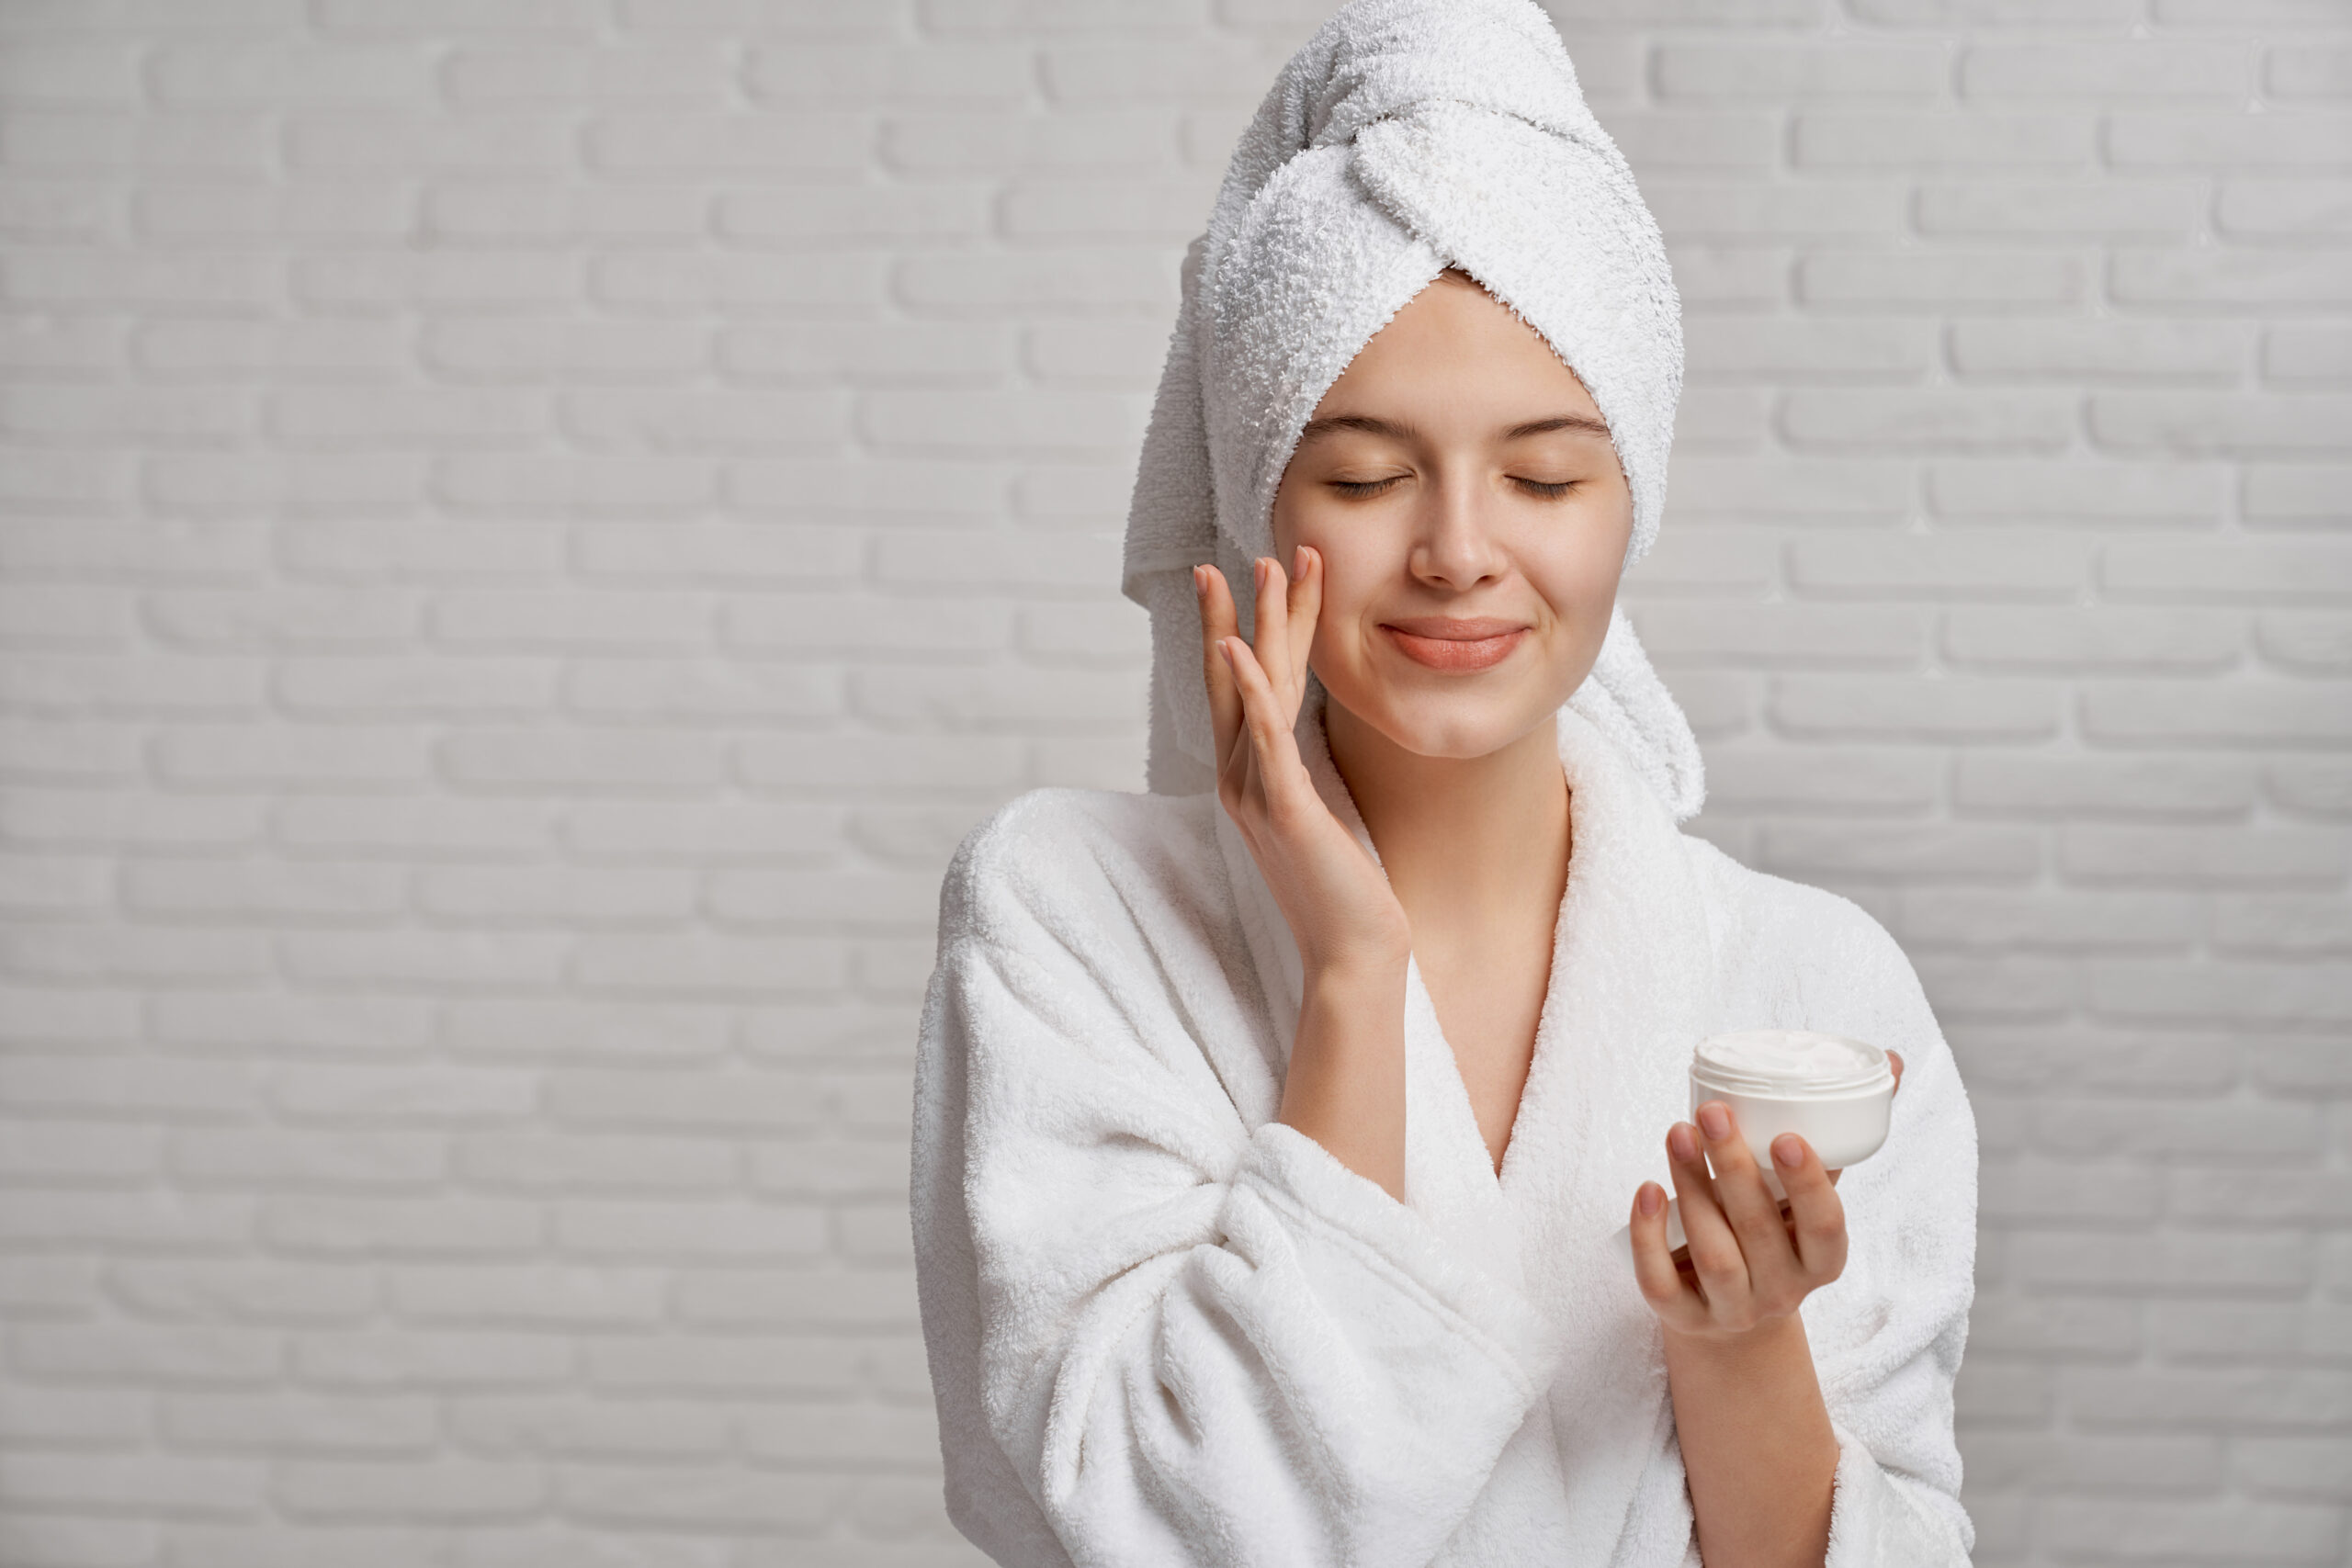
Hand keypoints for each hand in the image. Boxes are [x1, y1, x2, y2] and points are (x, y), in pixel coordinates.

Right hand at [1196, 551, 1410, 978]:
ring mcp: (1257, 793)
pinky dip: (1249, 690)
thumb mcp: (1321, 816)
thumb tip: (1305, 739)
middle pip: (1234, 679)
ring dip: (1251, 626)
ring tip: (1257, 572)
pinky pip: (1262, 738)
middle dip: (1239, 612)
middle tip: (1244, 554)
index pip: (1245, 689)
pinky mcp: (1285, 809)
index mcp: (1251, 778)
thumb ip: (1303, 774)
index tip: (1258, 578)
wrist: (1353, 955)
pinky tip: (1239, 647)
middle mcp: (1242, 780)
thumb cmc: (1344, 891)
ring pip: (1248, 692)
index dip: (1248, 630)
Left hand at [1629, 1052, 1904, 1339]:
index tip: (1784, 1136)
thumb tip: (1891, 1062)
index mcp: (1821, 1260)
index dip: (1807, 1185)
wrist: (1730, 1315)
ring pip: (1713, 1255)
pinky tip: (1647, 1191)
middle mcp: (1782, 1291)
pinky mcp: (1684, 1319)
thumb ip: (1838, 1137)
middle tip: (1712, 1112)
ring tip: (1677, 1133)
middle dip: (1733, 1168)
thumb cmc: (1773, 1234)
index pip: (1824, 1227)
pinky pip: (1661, 1285)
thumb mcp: (1808, 1198)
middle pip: (1758, 1231)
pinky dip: (1650, 1238)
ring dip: (1692, 1188)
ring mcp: (1732, 1309)